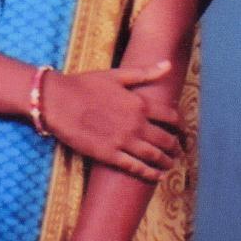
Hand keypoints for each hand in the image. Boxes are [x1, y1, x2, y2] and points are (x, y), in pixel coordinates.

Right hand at [43, 63, 181, 180]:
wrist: (57, 100)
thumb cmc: (84, 85)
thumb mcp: (116, 75)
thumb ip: (144, 73)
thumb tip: (168, 64)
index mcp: (139, 103)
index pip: (171, 117)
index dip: (181, 127)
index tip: (183, 132)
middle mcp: (136, 124)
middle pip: (166, 140)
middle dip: (176, 148)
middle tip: (179, 152)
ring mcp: (123, 141)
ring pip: (154, 156)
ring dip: (166, 162)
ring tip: (170, 165)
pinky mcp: (109, 155)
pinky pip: (136, 168)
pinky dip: (150, 174)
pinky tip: (157, 176)